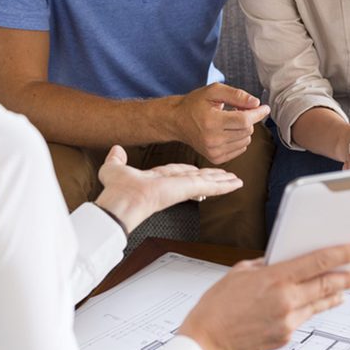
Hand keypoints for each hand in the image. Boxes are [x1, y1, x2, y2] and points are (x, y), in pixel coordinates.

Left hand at [94, 145, 242, 232]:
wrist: (122, 200)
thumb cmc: (117, 190)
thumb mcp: (114, 168)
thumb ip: (116, 158)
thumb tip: (115, 149)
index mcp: (158, 179)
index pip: (178, 173)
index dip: (189, 171)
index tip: (197, 170)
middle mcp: (172, 184)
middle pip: (197, 178)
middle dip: (211, 177)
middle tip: (225, 175)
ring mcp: (182, 187)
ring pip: (206, 182)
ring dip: (221, 180)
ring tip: (235, 180)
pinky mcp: (188, 189)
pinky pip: (210, 186)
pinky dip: (224, 185)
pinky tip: (235, 183)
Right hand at [173, 83, 269, 163]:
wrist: (177, 121)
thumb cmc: (195, 103)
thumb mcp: (213, 91)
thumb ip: (236, 95)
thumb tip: (256, 103)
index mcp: (211, 121)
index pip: (244, 120)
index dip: (257, 113)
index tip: (265, 108)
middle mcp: (212, 139)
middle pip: (247, 130)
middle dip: (247, 119)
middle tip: (235, 110)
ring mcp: (213, 151)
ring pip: (246, 140)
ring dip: (243, 129)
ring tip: (227, 121)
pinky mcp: (215, 158)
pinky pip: (240, 149)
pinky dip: (238, 139)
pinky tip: (226, 131)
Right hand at [179, 243, 349, 349]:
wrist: (208, 339)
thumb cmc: (218, 305)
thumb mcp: (240, 273)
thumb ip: (264, 266)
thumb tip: (279, 262)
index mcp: (274, 279)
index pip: (316, 263)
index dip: (340, 255)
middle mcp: (286, 301)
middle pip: (326, 286)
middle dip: (346, 278)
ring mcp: (288, 321)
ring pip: (318, 304)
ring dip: (334, 295)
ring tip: (344, 289)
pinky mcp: (286, 336)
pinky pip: (303, 318)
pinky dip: (310, 308)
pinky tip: (313, 304)